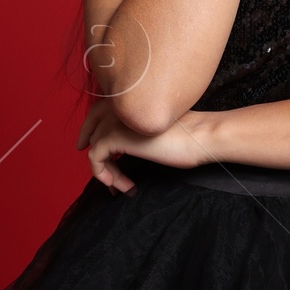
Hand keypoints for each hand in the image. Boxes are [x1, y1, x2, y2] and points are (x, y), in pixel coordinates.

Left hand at [75, 102, 214, 191]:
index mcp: (131, 101)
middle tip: (103, 176)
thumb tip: (122, 149)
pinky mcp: (116, 136)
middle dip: (93, 151)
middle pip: (93, 129)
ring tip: (125, 187)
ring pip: (95, 147)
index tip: (88, 147)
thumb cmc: (188, 137)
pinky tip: (125, 186)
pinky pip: (95, 157)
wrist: (201, 137)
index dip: (90, 130)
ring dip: (107, 172)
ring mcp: (116, 120)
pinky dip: (104, 174)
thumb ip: (136, 132)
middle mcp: (120, 107)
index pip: (98, 112)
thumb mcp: (156, 132)